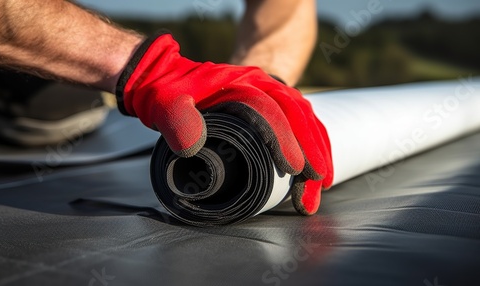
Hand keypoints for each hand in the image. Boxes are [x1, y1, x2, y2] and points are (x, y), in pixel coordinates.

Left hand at [116, 32, 332, 214]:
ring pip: (305, 117)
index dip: (284, 140)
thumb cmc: (168, 94)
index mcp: (239, 84)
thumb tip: (194, 147)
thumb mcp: (165, 104)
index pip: (269, 110)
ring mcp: (268, 92)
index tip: (295, 170)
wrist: (168, 77)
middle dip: (313, 151)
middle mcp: (260, 84)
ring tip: (322, 185)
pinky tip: (316, 166)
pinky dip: (314, 142)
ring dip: (318, 150)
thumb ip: (177, 122)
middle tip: (319, 185)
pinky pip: (301, 119)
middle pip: (297, 114)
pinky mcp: (270, 103)